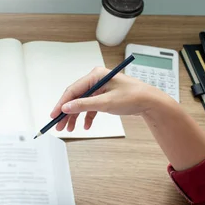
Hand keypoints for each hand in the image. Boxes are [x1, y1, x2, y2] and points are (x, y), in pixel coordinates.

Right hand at [50, 67, 171, 131]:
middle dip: (67, 113)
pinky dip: (87, 117)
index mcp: (95, 75)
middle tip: (59, 125)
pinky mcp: (104, 97)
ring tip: (70, 129)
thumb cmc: (133, 97)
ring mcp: (100, 88)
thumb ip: (84, 105)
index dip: (62, 103)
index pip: (73, 90)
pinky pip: (91, 107)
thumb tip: (66, 107)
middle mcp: (96, 80)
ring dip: (75, 116)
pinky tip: (86, 126)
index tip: (54, 114)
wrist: (150, 102)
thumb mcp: (106, 103)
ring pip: (82, 104)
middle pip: (75, 97)